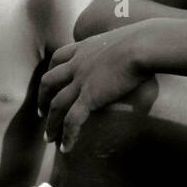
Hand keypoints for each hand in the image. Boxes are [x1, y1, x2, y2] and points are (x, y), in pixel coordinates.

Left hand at [39, 23, 146, 151]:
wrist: (142, 45)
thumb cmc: (145, 40)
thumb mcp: (127, 38)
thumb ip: (124, 46)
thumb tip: (139, 51)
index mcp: (85, 47)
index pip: (59, 57)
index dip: (51, 70)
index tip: (50, 81)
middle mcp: (77, 64)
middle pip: (49, 81)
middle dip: (42, 98)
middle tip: (40, 113)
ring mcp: (81, 81)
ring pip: (56, 105)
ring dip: (51, 123)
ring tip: (48, 138)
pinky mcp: (90, 97)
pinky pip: (72, 120)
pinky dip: (67, 135)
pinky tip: (65, 148)